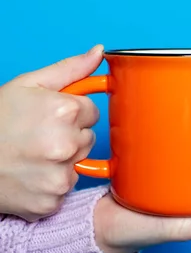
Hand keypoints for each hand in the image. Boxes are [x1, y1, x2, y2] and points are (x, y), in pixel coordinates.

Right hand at [0, 45, 102, 220]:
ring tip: (30, 157)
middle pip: (87, 139)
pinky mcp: (51, 201)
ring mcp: (59, 176)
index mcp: (64, 111)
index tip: (49, 117)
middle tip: (36, 137)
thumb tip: (100, 51)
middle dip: (68, 136)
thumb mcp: (27, 85)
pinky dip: (50, 186)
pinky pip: (64, 191)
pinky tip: (29, 177)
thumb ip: (70, 69)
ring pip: (78, 165)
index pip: (93, 112)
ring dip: (61, 162)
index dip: (71, 113)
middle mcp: (65, 144)